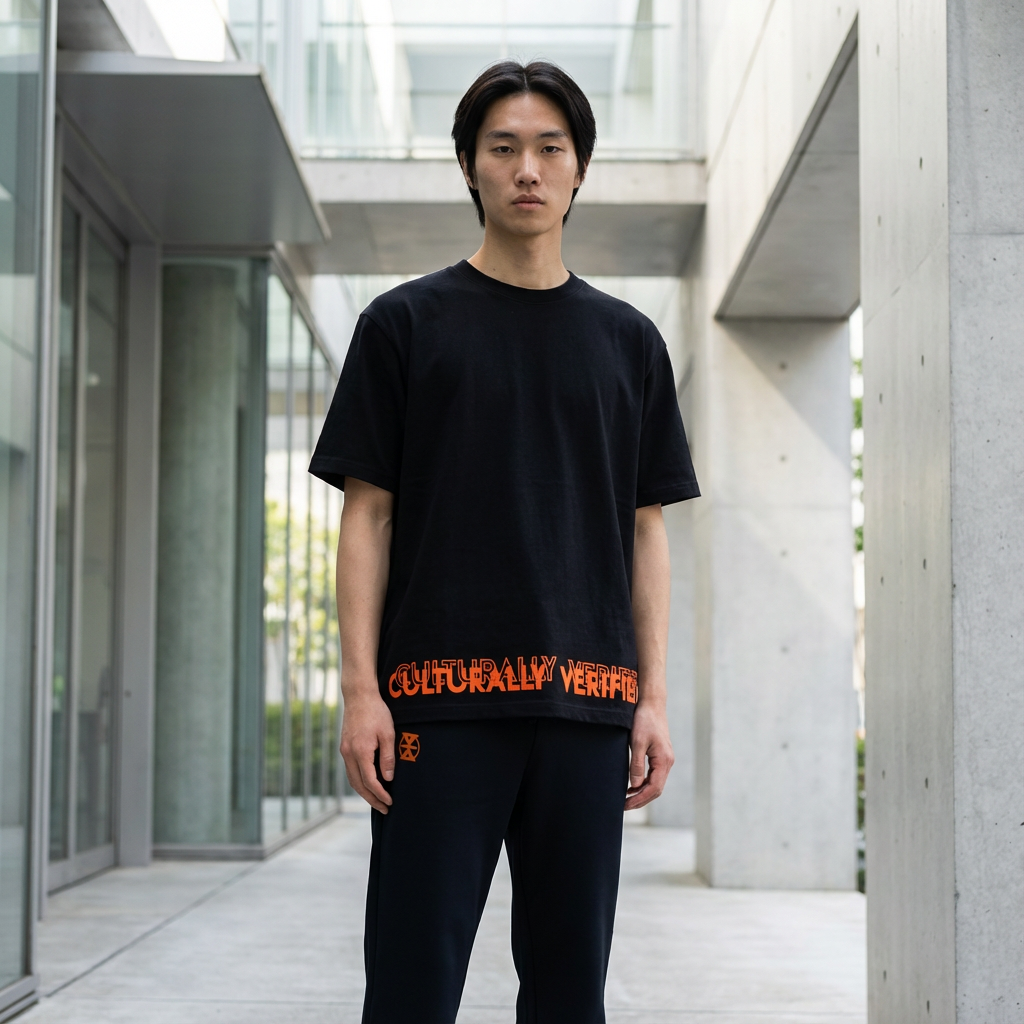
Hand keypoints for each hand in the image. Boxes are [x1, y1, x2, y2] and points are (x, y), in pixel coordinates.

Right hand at [339, 690, 395, 813]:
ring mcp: (344, 751)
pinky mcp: (344, 747)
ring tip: (377, 800)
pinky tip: (368, 784)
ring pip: (352, 779)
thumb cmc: (376, 712)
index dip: (380, 794)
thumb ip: (387, 757)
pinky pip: (350, 770)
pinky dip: (359, 781)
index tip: (390, 802)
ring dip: (363, 792)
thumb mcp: (388, 733)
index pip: (370, 781)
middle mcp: (349, 754)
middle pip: (358, 785)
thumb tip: (388, 778)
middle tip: (384, 809)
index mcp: (360, 752)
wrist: (359, 696)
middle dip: (371, 799)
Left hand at [625, 700, 673, 810]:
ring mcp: (665, 759)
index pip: (654, 788)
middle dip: (641, 800)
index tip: (626, 805)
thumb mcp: (637, 742)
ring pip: (655, 783)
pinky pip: (654, 775)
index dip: (639, 799)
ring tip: (627, 799)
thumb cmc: (644, 720)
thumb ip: (636, 765)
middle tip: (624, 806)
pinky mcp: (660, 755)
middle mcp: (667, 762)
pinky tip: (632, 785)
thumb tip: (635, 785)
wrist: (652, 703)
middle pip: (656, 789)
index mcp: (664, 761)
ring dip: (642, 793)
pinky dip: (644, 783)